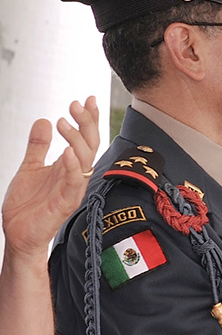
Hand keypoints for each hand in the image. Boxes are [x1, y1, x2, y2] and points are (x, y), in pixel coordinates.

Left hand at [2, 98, 101, 260]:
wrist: (18, 234)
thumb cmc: (27, 207)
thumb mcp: (29, 167)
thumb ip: (38, 146)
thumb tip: (43, 121)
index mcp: (68, 167)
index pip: (85, 140)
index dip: (88, 120)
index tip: (86, 100)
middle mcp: (74, 176)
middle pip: (90, 146)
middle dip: (86, 124)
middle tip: (75, 105)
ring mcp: (71, 189)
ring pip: (84, 160)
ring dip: (77, 140)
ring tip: (63, 122)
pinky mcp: (64, 203)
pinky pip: (73, 183)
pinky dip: (72, 167)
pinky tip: (66, 151)